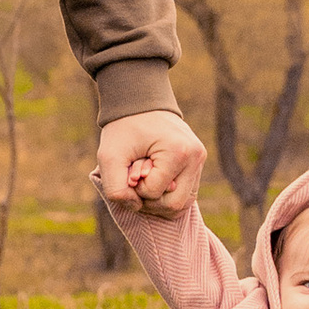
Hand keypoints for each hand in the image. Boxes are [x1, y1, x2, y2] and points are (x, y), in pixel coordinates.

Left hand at [97, 108, 207, 223]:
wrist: (139, 101)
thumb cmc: (123, 128)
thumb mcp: (108, 156)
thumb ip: (115, 189)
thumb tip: (136, 206)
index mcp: (178, 152)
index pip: (154, 194)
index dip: (135, 189)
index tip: (128, 169)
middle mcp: (195, 156)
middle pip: (174, 207)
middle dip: (149, 201)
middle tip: (136, 181)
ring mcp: (200, 160)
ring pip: (183, 204)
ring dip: (159, 200)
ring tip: (145, 181)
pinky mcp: (198, 163)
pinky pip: (186, 194)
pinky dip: (167, 194)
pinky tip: (154, 180)